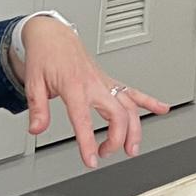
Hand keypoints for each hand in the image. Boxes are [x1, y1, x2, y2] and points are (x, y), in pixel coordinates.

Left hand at [20, 15, 169, 167]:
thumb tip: (36, 129)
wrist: (53, 35)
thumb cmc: (44, 57)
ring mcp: (104, 82)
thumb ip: (37, 109)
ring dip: (135, 129)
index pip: (83, 120)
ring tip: (132, 148)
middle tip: (104, 154)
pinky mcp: (109, 81)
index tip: (91, 161)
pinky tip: (162, 109)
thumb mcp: (33, 83)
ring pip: (129, 107)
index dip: (88, 143)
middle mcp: (94, 84)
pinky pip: (133, 91)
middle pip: (116, 115)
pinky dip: (149, 101)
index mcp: (73, 86)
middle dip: (116, 139)